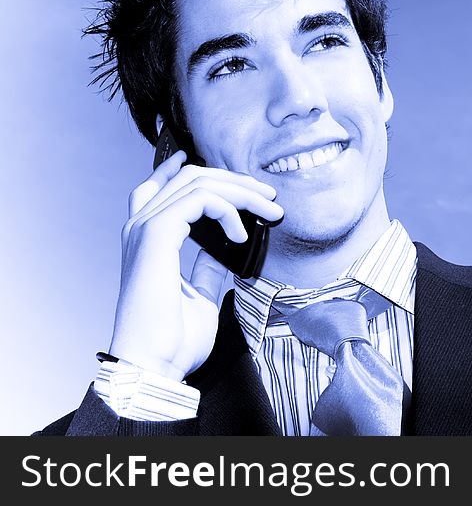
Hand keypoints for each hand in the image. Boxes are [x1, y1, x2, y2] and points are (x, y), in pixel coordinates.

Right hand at [108, 150, 283, 380]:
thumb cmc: (171, 339)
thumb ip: (208, 265)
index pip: (161, 186)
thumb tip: (225, 247)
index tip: (221, 168)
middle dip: (235, 181)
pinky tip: (242, 233)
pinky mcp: (156, 236)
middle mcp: (140, 228)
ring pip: (199, 183)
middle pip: (189, 178)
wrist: (155, 364)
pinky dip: (229, 209)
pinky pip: (199, 199)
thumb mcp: (200, 293)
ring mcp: (145, 229)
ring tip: (269, 211)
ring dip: (242, 192)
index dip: (185, 169)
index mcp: (146, 240)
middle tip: (269, 197)